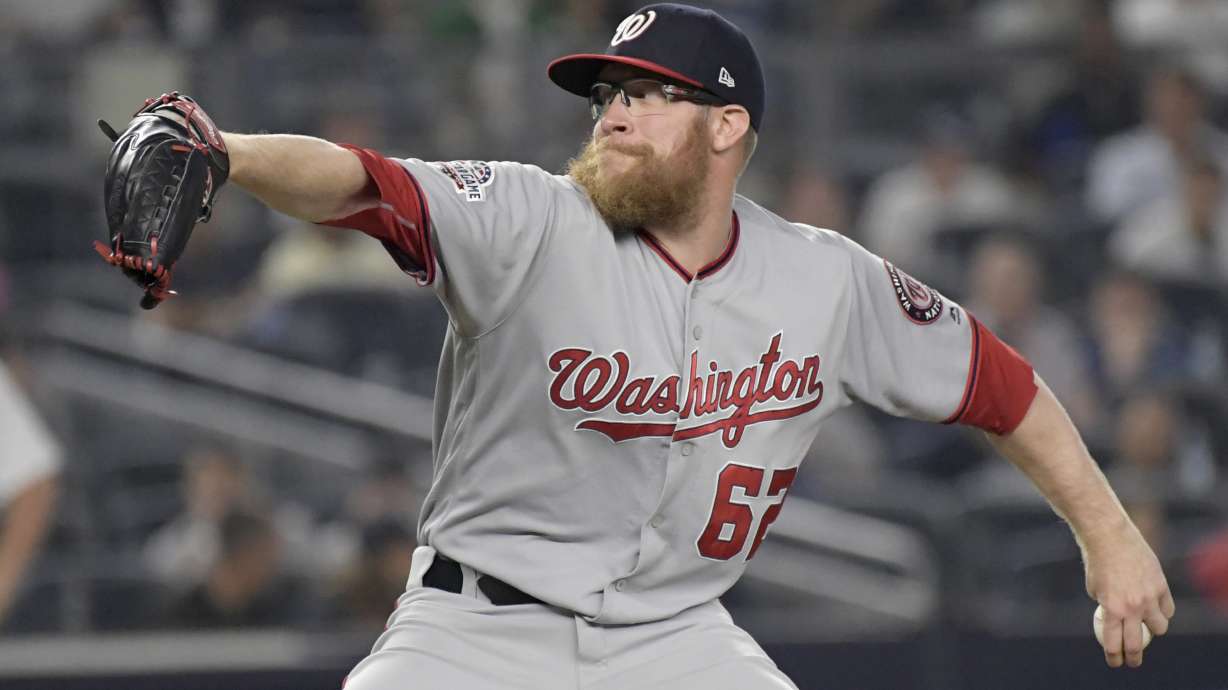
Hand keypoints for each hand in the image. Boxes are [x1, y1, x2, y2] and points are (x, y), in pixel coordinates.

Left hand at [1082, 520, 1174, 667]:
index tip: (1116, 662)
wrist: (1110, 537)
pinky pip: (1168, 609)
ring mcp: (1150, 597)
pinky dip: (1163, 612)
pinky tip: (1157, 611)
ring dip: (1153, 631)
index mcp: (1112, 609)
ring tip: (1146, 628)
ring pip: (1160, 628)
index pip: (1114, 644)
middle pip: (1137, 643)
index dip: (1114, 657)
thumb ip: (1108, 607)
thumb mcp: (1094, 589)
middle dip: (1134, 657)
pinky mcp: (1162, 586)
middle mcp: (1133, 607)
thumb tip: (1115, 622)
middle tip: (1132, 660)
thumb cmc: (1097, 562)